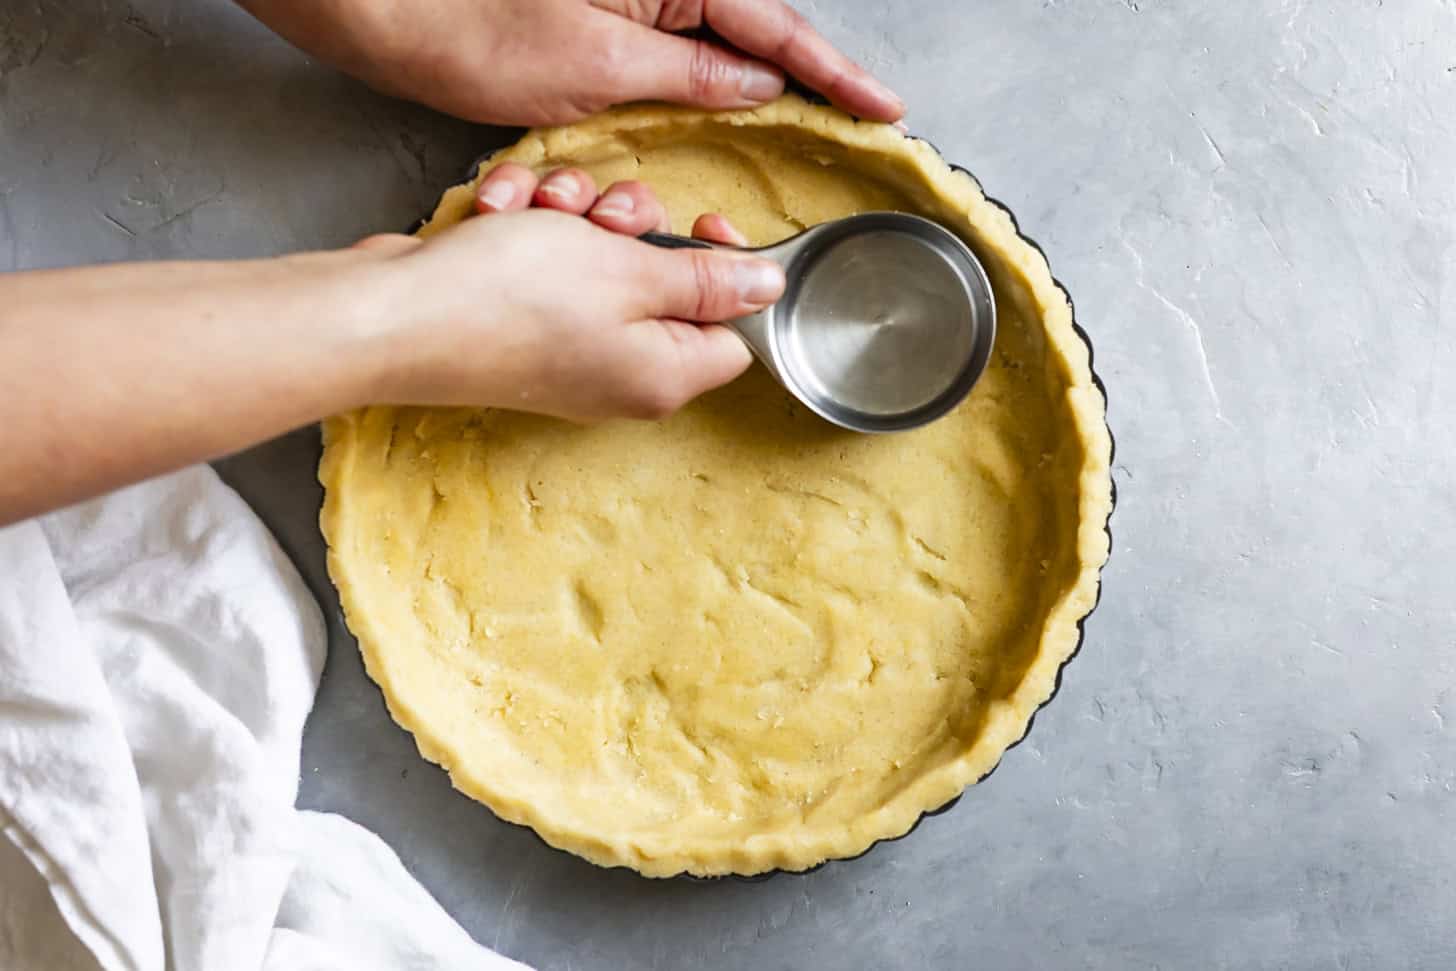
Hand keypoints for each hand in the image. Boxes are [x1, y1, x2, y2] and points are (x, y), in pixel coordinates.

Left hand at [237, 0, 902, 125]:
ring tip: (818, 117)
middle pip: (757, 31)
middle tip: (862, 116)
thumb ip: (690, 76)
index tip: (881, 107)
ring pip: (718, 47)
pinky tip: (738, 106)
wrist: (385, 9)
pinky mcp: (602, 23)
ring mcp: (630, 0)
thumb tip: (757, 89)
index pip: (774, 28)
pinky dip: (706, 86)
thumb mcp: (598, 65)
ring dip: (759, 87)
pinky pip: (676, 55)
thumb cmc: (475, 27)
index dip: (833, 72)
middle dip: (809, 76)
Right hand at [351, 164, 780, 421]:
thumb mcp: (629, 271)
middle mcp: (619, 372)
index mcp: (663, 376)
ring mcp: (565, 350)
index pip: (735, 332)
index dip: (727, 271)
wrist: (391, 316)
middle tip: (608, 217)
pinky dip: (529, 227)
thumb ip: (705, 278)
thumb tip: (767, 287)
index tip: (701, 223)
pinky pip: (548, 262)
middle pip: (666, 286)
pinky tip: (502, 214)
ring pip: (603, 260)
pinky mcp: (519, 322)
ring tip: (542, 211)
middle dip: (637, 227)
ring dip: (576, 216)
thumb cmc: (508, 299)